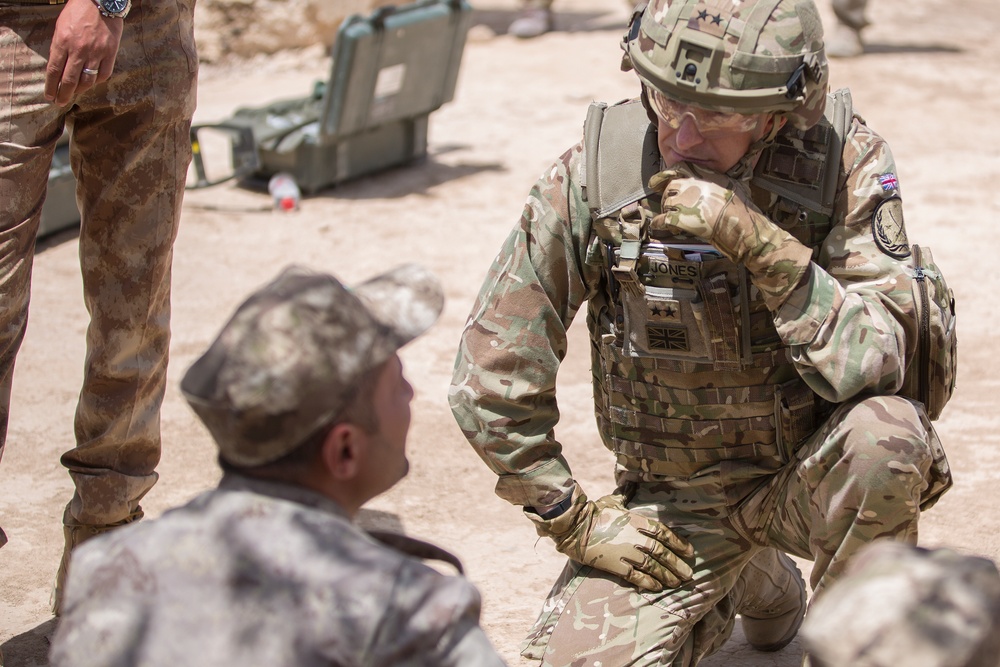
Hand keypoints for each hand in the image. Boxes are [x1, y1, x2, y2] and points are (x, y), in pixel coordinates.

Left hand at [45, 0, 122, 106]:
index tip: (50, 96)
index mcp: (62, 41)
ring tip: (75, 94)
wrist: (100, 2)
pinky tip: (92, 81)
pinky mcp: (110, 53)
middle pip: (70, 80)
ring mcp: (96, 52)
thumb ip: (59, 47)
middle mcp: (78, 49)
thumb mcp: (61, 27)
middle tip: (60, 102)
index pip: (54, 70)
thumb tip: (58, 68)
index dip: (51, 86)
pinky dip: (97, 80)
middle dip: (64, 94)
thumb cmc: (78, 13)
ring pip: (87, 80)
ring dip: (80, 90)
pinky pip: (103, 74)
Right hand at [529, 488, 693, 591]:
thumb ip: (625, 494)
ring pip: (653, 567)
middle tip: (688, 574)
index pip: (665, 533)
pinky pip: (636, 577)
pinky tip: (657, 587)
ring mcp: (627, 553)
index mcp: (637, 521)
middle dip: (677, 565)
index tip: (689, 552)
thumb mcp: (613, 500)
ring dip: (667, 576)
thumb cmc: (594, 512)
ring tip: (676, 583)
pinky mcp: (616, 566)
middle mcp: (636, 538)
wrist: (575, 527)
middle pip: (663, 553)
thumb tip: (631, 482)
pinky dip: (648, 583)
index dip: (679, 543)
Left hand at [650, 163, 812, 309]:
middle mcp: (692, 184)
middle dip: (669, 197)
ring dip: (667, 211)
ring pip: (665, 203)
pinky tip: (661, 228)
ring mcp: (684, 200)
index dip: (665, 175)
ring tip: (674, 220)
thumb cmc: (744, 210)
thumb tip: (718, 180)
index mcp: (705, 174)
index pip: (678, 169)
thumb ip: (721, 180)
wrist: (743, 227)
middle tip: (674, 208)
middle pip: (670, 187)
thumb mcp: (735, 185)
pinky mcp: (679, 218)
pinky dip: (659, 225)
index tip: (656, 181)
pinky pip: (662, 220)